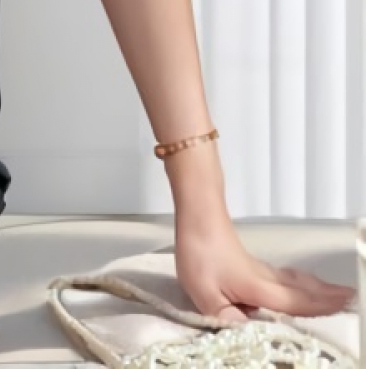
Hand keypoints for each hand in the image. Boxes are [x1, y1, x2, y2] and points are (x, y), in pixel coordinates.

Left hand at [175, 214, 354, 321]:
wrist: (197, 216)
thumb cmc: (199, 253)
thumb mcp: (205, 294)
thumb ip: (226, 317)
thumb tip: (246, 331)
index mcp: (258, 288)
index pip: (295, 304)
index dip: (320, 309)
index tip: (346, 305)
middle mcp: (266, 279)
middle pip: (302, 291)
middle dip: (328, 297)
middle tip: (352, 298)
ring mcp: (260, 269)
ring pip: (295, 282)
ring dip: (317, 288)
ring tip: (336, 294)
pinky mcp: (251, 263)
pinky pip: (285, 277)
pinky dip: (301, 281)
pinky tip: (301, 282)